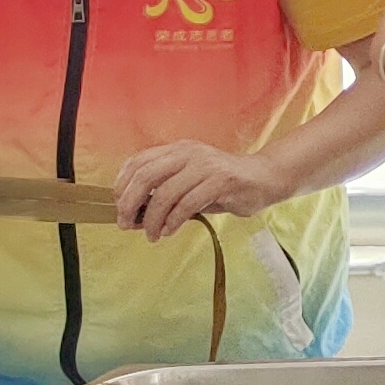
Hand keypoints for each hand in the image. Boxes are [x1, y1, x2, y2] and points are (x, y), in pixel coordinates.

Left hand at [115, 142, 285, 241]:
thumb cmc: (222, 186)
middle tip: (126, 224)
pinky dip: (174, 221)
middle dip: (130, 203)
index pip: (138, 162)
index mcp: (177, 150)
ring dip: (153, 219)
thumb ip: (163, 193)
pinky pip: (188, 203)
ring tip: (152, 235)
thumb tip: (132, 216)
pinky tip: (170, 231)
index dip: (122, 186)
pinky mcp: (222, 181)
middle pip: (146, 176)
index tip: (120, 208)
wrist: (265, 178)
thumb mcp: (189, 183)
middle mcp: (189, 153)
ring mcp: (206, 165)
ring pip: (165, 193)